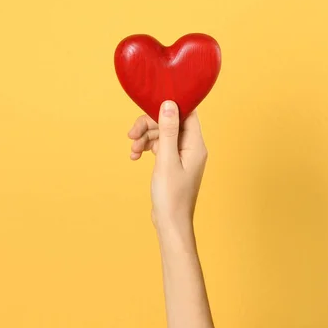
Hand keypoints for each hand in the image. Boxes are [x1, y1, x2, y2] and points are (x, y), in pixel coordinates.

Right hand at [128, 100, 207, 226]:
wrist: (170, 223)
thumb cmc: (171, 196)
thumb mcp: (166, 160)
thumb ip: (168, 131)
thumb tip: (169, 104)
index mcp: (195, 145)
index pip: (187, 114)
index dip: (169, 108)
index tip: (149, 108)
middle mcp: (191, 147)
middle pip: (171, 123)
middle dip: (150, 125)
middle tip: (132, 134)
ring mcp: (182, 156)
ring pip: (162, 135)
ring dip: (145, 138)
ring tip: (132, 149)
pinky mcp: (173, 163)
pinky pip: (160, 147)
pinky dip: (147, 148)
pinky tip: (135, 156)